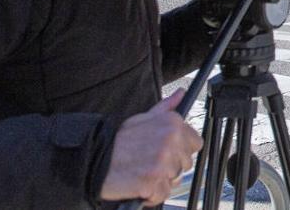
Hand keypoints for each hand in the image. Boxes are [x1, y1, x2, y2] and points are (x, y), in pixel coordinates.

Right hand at [99, 89, 202, 206]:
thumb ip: (166, 108)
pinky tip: (139, 184)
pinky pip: (162, 194)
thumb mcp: (142, 118)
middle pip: (186, 164)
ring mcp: (162, 163)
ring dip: (161, 181)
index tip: (169, 152)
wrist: (93, 159)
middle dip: (172, 166)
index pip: (196, 143)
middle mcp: (170, 142)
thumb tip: (180, 94)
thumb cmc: (117, 141)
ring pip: (175, 180)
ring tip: (143, 172)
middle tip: (150, 163)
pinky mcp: (152, 182)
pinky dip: (151, 195)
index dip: (182, 150)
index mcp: (172, 124)